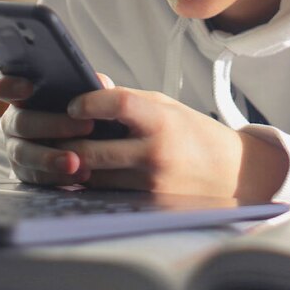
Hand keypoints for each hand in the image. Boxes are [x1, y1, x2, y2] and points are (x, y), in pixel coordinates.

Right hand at [0, 69, 109, 185]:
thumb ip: (87, 85)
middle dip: (52, 125)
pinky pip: (34, 176)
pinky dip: (57, 176)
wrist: (87, 141)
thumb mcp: (84, 93)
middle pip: (20, 122)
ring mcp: (15, 147)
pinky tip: (79, 174)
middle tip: (86, 126)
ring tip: (76, 161)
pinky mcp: (24, 171)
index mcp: (20, 95)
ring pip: (23, 153)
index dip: (7, 86)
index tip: (29, 88)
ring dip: (50, 158)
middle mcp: (13, 121)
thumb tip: (98, 83)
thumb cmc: (80, 109)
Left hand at [58, 87, 288, 201]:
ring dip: (75, 166)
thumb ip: (127, 97)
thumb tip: (92, 81)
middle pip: (91, 150)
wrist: (234, 175)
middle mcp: (156, 154)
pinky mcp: (147, 207)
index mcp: (162, 121)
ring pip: (93, 176)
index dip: (89, 102)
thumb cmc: (195, 135)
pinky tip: (87, 173)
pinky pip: (106, 195)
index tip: (75, 105)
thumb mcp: (167, 107)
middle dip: (66, 142)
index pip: (117, 104)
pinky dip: (93, 183)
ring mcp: (151, 185)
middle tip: (54, 135)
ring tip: (65, 153)